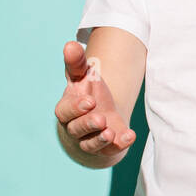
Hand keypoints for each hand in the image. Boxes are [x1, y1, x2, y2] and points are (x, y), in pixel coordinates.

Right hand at [54, 41, 135, 157]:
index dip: (75, 107)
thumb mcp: (83, 77)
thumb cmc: (88, 94)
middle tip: (100, 118)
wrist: (100, 118)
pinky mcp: (105, 149)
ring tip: (109, 131)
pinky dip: (119, 144)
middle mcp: (75, 127)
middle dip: (88, 124)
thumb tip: (70, 44)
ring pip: (90, 144)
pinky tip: (129, 135)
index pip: (65, 111)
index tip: (89, 100)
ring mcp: (89, 140)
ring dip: (100, 138)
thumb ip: (78, 63)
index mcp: (67, 109)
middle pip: (77, 129)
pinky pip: (110, 150)